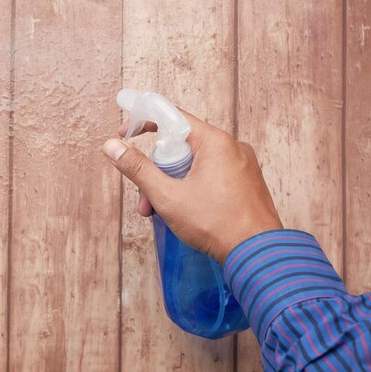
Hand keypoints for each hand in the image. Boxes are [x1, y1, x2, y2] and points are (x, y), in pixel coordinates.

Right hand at [102, 108, 282, 262]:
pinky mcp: (245, 183)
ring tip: (160, 214)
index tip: (126, 133)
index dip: (145, 122)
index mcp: (214, 142)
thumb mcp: (168, 196)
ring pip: (194, 164)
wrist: (259, 255)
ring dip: (171, 185)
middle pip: (181, 146)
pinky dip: (191, 189)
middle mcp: (232, 147)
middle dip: (157, 172)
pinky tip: (184, 212)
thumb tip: (111, 146)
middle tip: (145, 199)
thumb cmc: (216, 224)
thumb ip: (137, 169)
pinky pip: (211, 176)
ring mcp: (241, 166)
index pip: (172, 116)